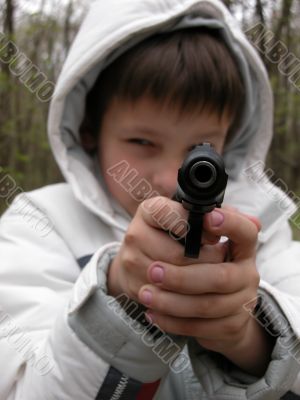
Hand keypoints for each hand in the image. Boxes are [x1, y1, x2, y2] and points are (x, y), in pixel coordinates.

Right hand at [107, 196, 225, 299]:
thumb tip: (253, 222)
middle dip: (207, 260)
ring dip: (200, 283)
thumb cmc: (172, 236)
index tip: (213, 236)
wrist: (139, 261)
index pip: (169, 214)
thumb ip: (220, 216)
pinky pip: (165, 301)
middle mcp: (136, 234)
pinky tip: (199, 296)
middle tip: (220, 260)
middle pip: (178, 255)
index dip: (195, 227)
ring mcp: (132, 262)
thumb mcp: (190, 218)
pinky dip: (186, 301)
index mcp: (149, 211)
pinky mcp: (134, 287)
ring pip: (174, 281)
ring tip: (212, 277)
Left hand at [137, 208, 271, 374]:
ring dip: (170, 301)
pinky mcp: (230, 326)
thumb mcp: (197, 237)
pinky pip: (199, 328)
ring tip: (144, 293)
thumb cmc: (199, 261)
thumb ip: (193, 221)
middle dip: (182, 276)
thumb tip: (196, 210)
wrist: (216, 305)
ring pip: (206, 306)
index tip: (208, 218)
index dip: (230, 224)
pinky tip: (152, 312)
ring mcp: (242, 302)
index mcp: (243, 245)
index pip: (245, 231)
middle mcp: (248, 272)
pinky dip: (172, 321)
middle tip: (151, 270)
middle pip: (220, 277)